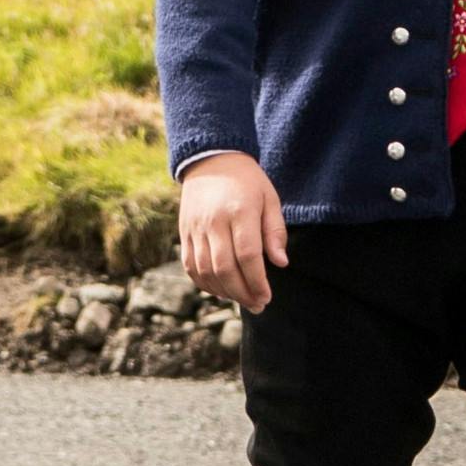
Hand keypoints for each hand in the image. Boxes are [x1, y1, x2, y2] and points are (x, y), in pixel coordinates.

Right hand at [179, 152, 287, 312]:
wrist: (211, 160)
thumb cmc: (248, 182)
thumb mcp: (270, 199)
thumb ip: (275, 232)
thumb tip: (281, 263)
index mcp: (239, 211)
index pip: (247, 255)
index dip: (257, 281)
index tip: (267, 297)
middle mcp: (214, 222)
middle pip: (225, 268)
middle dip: (242, 292)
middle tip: (257, 305)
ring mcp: (195, 228)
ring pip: (205, 271)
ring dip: (224, 291)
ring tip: (242, 299)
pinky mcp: (184, 233)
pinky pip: (190, 266)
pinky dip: (204, 283)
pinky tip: (221, 290)